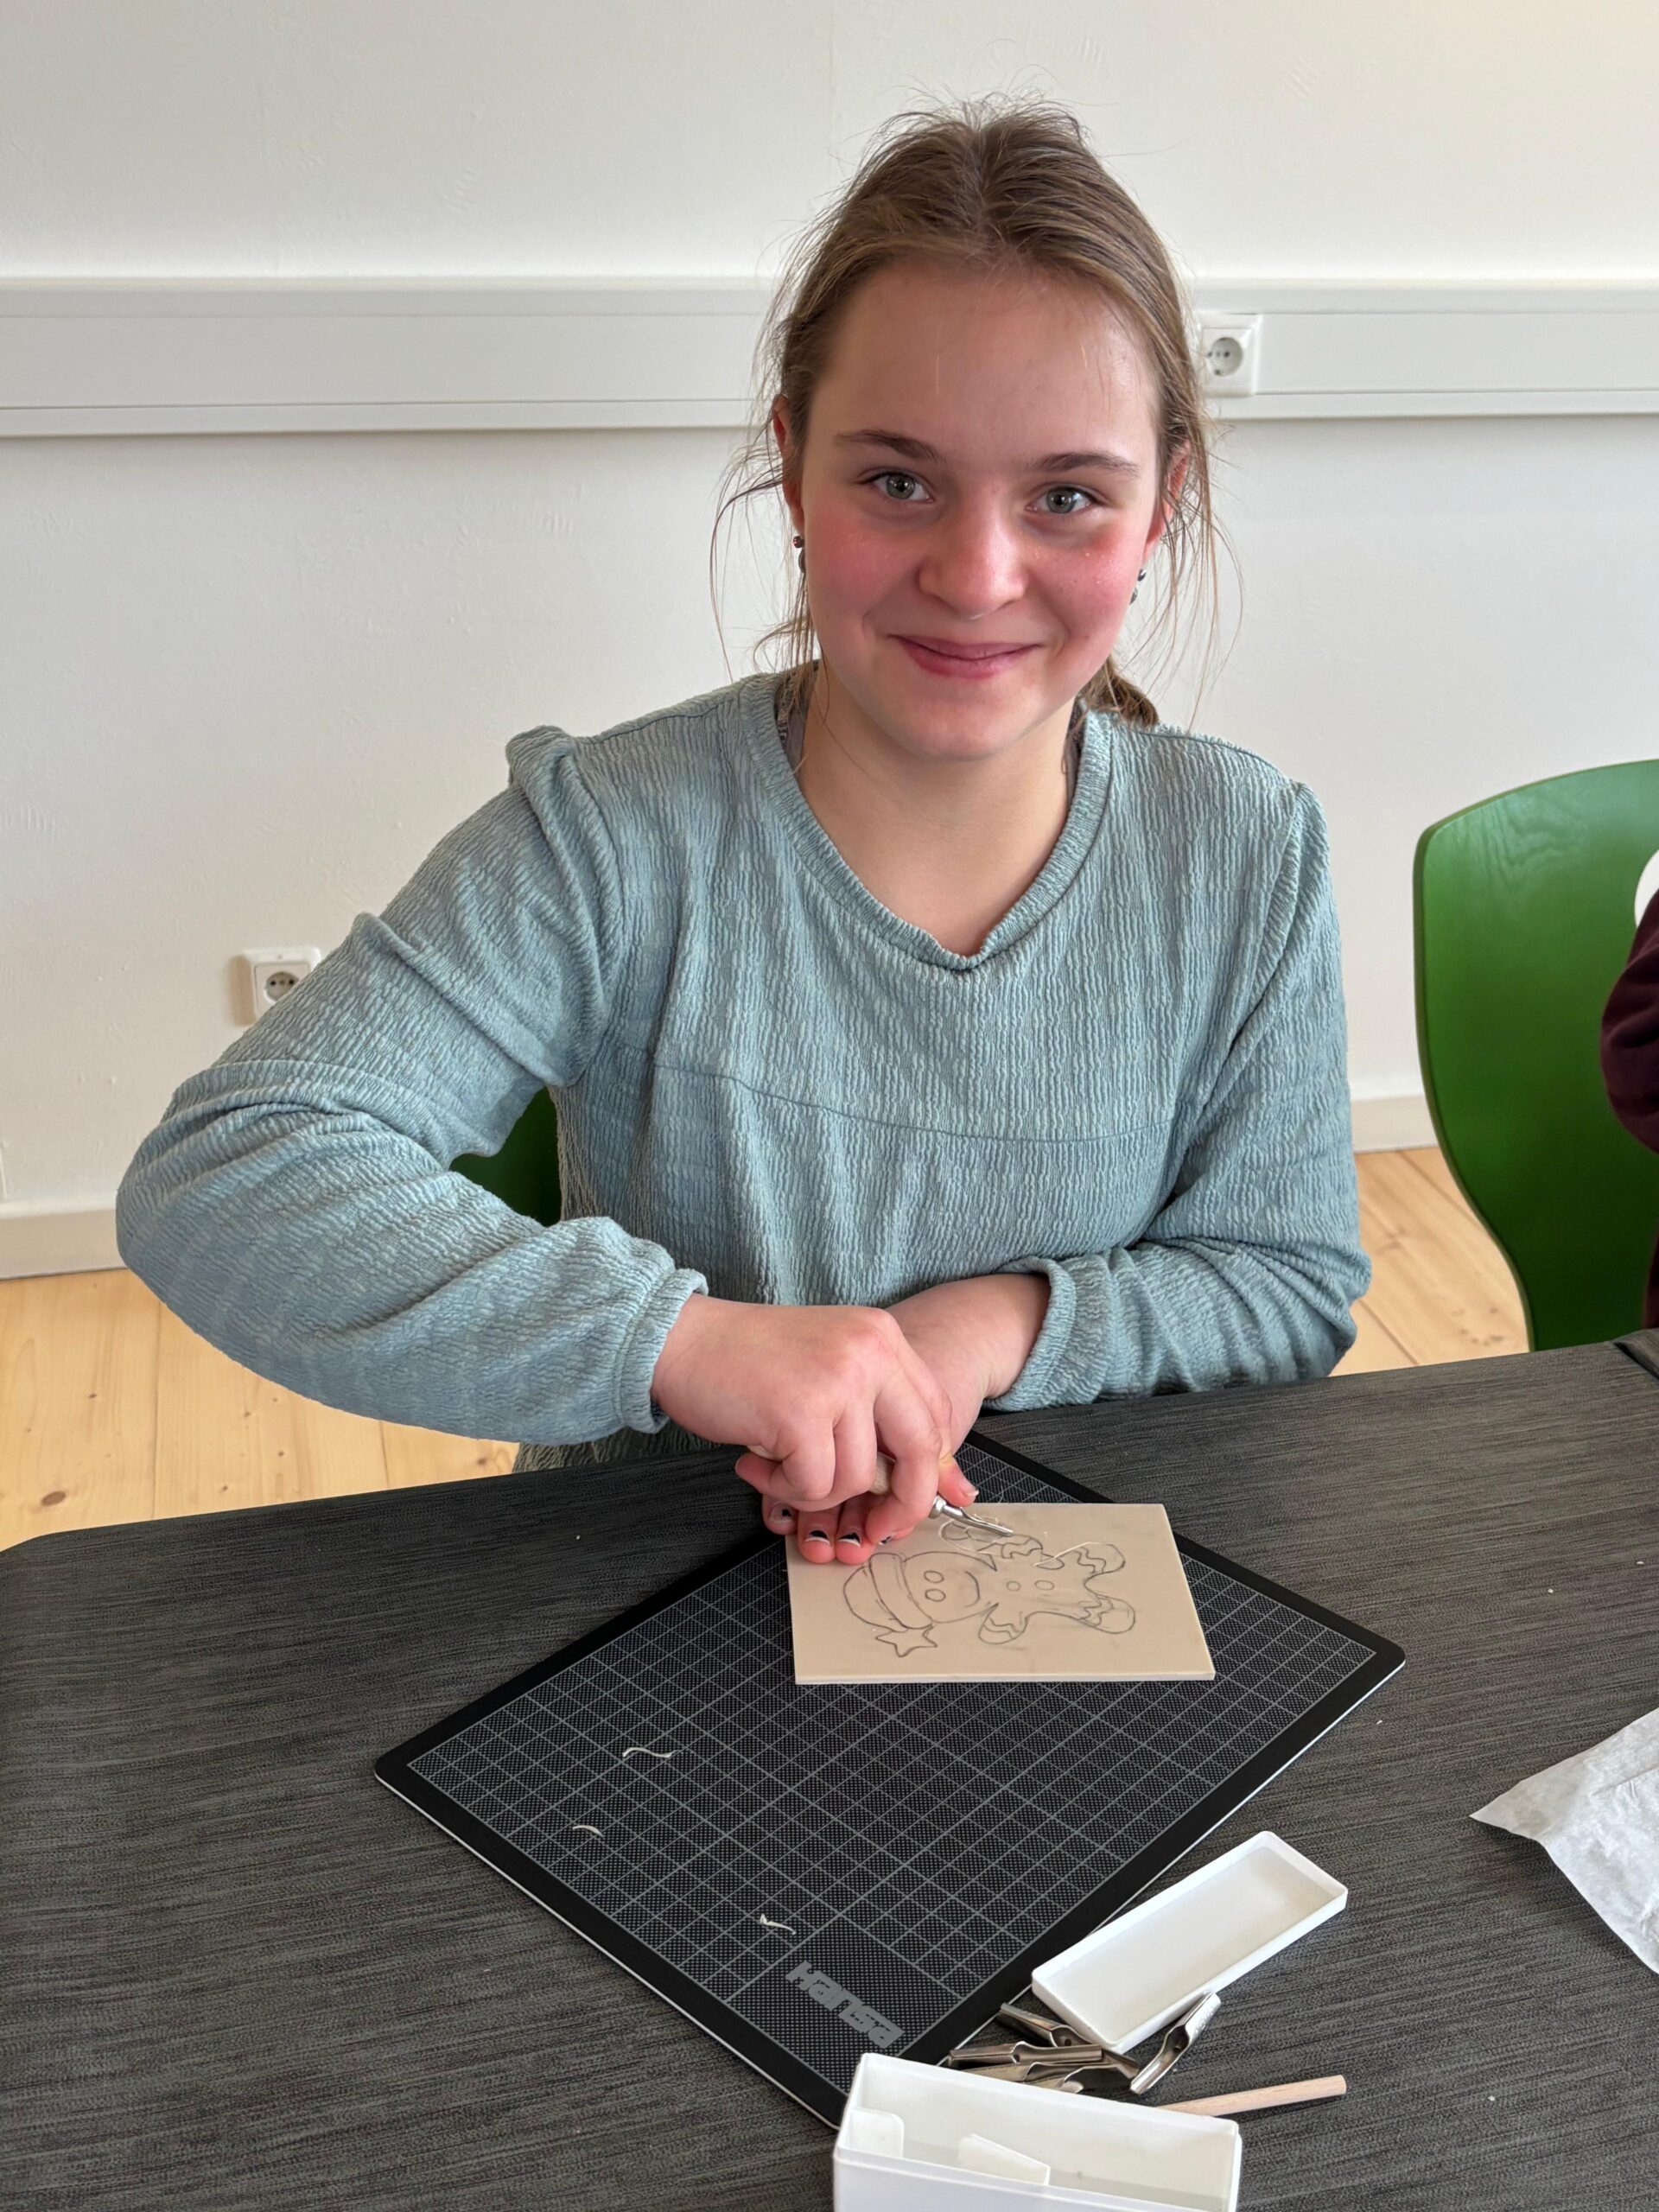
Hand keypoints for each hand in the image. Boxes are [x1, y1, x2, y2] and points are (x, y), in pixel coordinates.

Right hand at [740, 1273, 1050, 1565]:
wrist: (680, 1338)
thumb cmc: (745, 1359)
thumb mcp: (828, 1367)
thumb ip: (876, 1409)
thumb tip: (939, 1482)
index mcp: (882, 1337)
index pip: (936, 1414)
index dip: (931, 1469)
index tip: (913, 1502)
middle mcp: (870, 1351)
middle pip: (920, 1449)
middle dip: (903, 1504)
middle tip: (874, 1529)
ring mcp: (838, 1379)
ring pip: (859, 1477)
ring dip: (815, 1491)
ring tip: (776, 1468)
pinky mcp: (801, 1412)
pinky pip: (814, 1485)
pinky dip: (783, 1490)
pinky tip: (756, 1464)